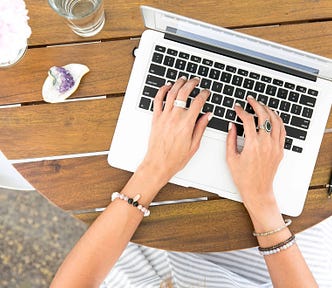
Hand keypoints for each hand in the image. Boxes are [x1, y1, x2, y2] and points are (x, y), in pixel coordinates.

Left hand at [139, 76, 210, 186]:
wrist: (158, 164)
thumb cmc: (175, 158)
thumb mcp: (194, 145)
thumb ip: (201, 128)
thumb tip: (207, 115)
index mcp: (186, 124)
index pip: (198, 102)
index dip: (204, 94)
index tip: (206, 92)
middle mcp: (175, 117)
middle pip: (184, 93)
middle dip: (192, 83)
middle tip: (196, 80)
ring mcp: (164, 117)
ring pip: (171, 93)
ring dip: (178, 83)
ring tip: (183, 79)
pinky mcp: (155, 118)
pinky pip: (157, 100)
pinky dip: (162, 90)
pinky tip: (167, 86)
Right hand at [226, 96, 285, 213]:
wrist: (257, 190)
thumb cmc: (243, 177)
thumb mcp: (231, 158)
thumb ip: (230, 139)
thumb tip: (231, 125)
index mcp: (252, 145)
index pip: (248, 120)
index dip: (241, 111)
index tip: (237, 107)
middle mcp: (266, 144)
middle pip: (264, 116)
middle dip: (256, 105)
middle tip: (250, 100)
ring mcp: (275, 146)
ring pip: (276, 121)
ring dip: (268, 110)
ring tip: (262, 105)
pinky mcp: (280, 150)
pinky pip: (282, 131)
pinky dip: (278, 121)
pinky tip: (273, 117)